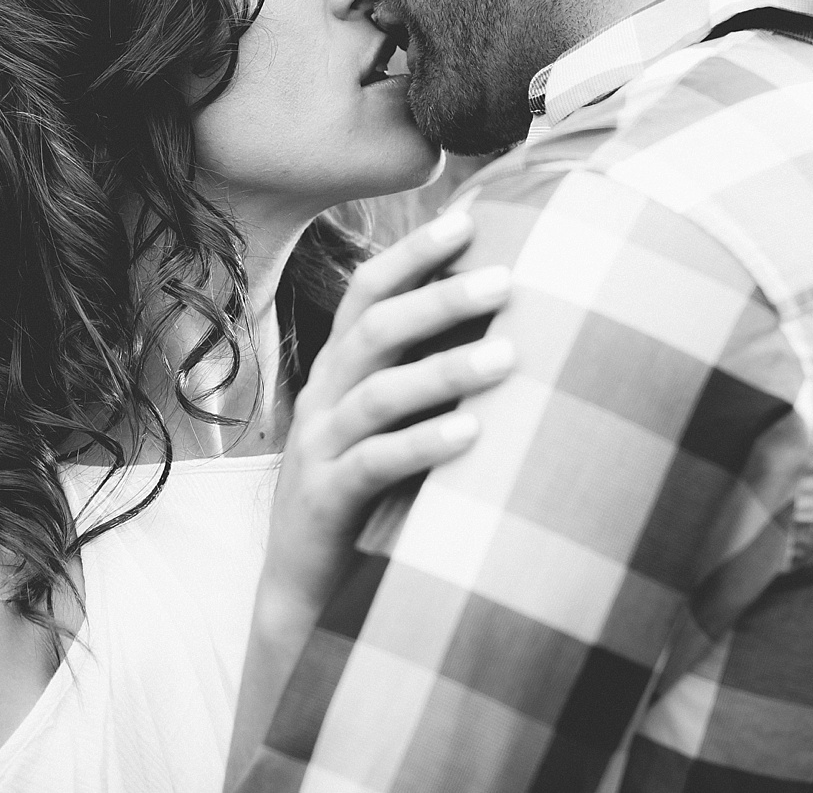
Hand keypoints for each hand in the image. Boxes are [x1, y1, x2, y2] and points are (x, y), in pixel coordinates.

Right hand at [262, 209, 513, 619]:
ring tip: (507, 356)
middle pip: (374, 330)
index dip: (413, 254)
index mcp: (338, 371)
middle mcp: (325, 399)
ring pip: (377, 394)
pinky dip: (423, 444)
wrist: (303, 592)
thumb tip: (509, 324)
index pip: (367, 293)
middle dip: (438, 298)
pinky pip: (374, 464)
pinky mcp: (326, 501)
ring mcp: (320, 449)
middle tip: (506, 279)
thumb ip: (427, 379)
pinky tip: (471, 434)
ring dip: (444, 371)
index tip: (469, 220)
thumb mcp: (389, 426)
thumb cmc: (367, 497)